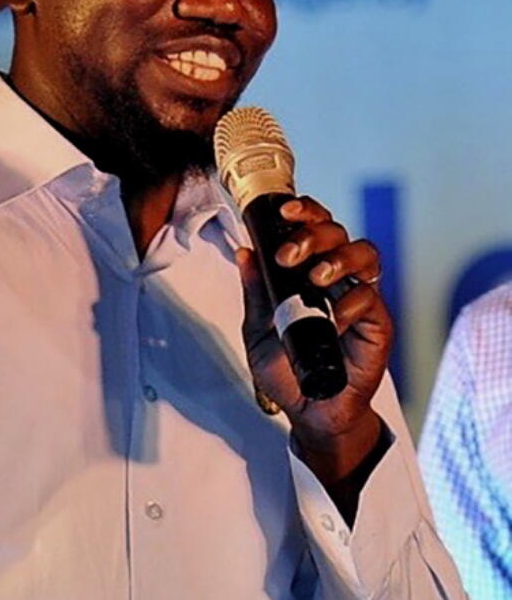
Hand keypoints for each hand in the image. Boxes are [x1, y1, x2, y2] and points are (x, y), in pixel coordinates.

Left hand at [236, 196, 392, 468]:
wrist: (307, 410)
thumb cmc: (286, 368)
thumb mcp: (259, 328)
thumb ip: (256, 291)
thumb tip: (244, 252)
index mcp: (308, 270)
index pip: (313, 227)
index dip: (304, 212)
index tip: (283, 212)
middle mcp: (336, 278)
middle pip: (338, 232)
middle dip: (313, 235)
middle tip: (289, 255)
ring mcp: (359, 299)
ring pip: (365, 254)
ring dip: (338, 259)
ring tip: (316, 279)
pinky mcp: (378, 325)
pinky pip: (372, 299)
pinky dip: (352, 303)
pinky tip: (334, 319)